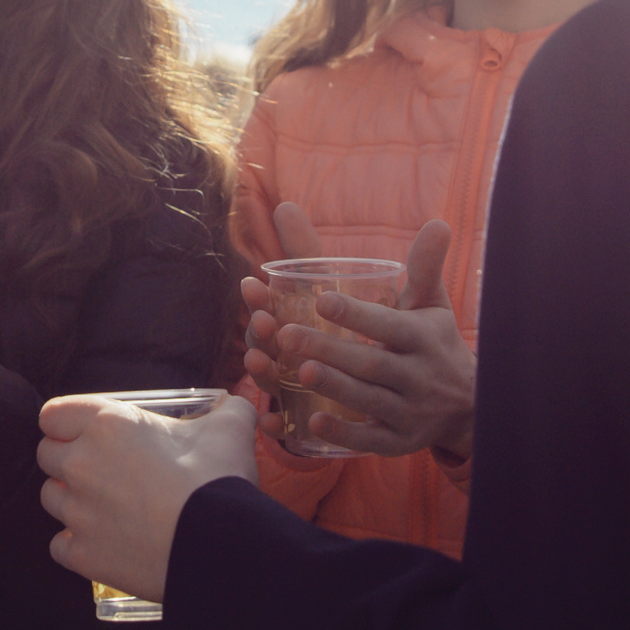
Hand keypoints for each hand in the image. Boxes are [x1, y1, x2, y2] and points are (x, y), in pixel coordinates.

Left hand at [37, 394, 257, 603]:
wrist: (219, 546)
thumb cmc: (217, 480)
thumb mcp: (230, 429)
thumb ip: (227, 410)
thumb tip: (233, 406)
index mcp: (106, 425)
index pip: (52, 414)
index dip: (65, 423)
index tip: (84, 433)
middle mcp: (81, 464)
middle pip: (47, 456)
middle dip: (67, 460)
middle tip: (101, 470)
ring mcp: (77, 512)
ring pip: (51, 498)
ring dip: (72, 500)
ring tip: (107, 507)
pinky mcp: (82, 554)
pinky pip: (60, 545)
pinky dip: (77, 544)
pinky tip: (105, 542)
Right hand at [240, 202, 324, 436]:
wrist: (375, 386)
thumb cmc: (347, 329)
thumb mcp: (344, 291)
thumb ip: (317, 255)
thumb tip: (285, 204)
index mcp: (293, 320)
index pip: (270, 305)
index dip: (260, 296)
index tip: (254, 283)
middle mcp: (286, 352)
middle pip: (267, 341)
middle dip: (259, 330)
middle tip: (264, 322)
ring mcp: (290, 385)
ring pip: (270, 379)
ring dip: (260, 372)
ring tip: (259, 363)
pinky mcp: (299, 417)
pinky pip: (282, 424)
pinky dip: (274, 424)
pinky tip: (272, 423)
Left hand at [242, 218, 474, 460]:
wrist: (472, 405)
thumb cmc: (436, 343)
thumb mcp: (433, 305)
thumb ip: (425, 267)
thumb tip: (437, 222)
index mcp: (423, 338)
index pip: (388, 325)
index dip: (357, 314)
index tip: (321, 299)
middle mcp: (419, 376)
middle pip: (372, 364)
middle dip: (329, 349)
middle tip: (285, 334)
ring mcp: (412, 413)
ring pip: (369, 401)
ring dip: (334, 387)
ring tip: (297, 371)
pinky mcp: (401, 443)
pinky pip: (371, 441)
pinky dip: (344, 433)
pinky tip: (311, 421)